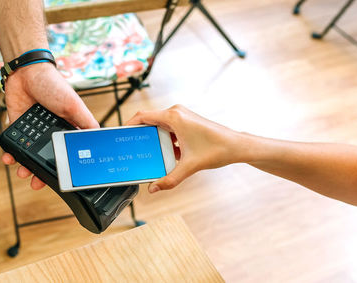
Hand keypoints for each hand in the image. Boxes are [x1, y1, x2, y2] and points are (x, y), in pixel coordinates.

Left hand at [0, 63, 97, 189]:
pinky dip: (11, 153)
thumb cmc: (54, 85)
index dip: (63, 167)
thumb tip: (98, 139)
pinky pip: (14, 144)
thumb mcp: (74, 105)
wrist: (26, 72)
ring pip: (29, 154)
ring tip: (21, 172)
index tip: (60, 179)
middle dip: (41, 173)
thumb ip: (85, 123)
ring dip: (25, 166)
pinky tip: (9, 158)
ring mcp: (33, 130)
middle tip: (36, 183)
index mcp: (66, 128)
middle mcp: (50, 131)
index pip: (66, 153)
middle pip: (46, 158)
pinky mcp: (18, 125)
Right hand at [126, 105, 250, 192]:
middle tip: (131, 149)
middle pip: (149, 122)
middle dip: (140, 136)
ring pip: (160, 127)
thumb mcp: (190, 166)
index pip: (142, 116)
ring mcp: (182, 117)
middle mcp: (177, 112)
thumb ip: (170, 178)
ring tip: (147, 154)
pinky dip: (165, 141)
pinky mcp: (187, 123)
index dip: (129, 125)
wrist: (237, 146)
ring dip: (154, 140)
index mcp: (174, 116)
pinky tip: (166, 155)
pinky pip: (169, 130)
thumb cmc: (217, 149)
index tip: (120, 135)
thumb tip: (154, 188)